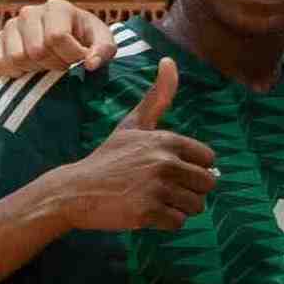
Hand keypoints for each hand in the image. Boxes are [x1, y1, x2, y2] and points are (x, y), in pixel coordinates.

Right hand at [0, 0, 114, 76]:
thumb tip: (90, 64)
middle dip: (55, 64)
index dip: (70, 55)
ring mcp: (11, 26)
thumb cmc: (88, 40)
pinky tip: (31, 69)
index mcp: (57, 7)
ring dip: (37, 70)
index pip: (56, 37)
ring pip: (17, 58)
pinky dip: (14, 73)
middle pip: (36, 51)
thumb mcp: (103, 42)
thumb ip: (104, 50)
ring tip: (49, 64)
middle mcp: (30, 12)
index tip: (80, 59)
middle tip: (64, 64)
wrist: (70, 41)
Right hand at [53, 59, 216, 231]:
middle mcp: (164, 161)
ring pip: (196, 206)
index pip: (209, 161)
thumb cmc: (108, 157)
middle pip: (207, 185)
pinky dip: (165, 223)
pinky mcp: (148, 212)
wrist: (75, 190)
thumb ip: (157, 97)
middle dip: (189, 191)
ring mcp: (156, 187)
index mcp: (166, 140)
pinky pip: (179, 223)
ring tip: (153, 199)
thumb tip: (169, 60)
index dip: (193, 169)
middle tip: (161, 189)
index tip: (170, 170)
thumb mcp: (133, 124)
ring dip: (178, 208)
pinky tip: (145, 212)